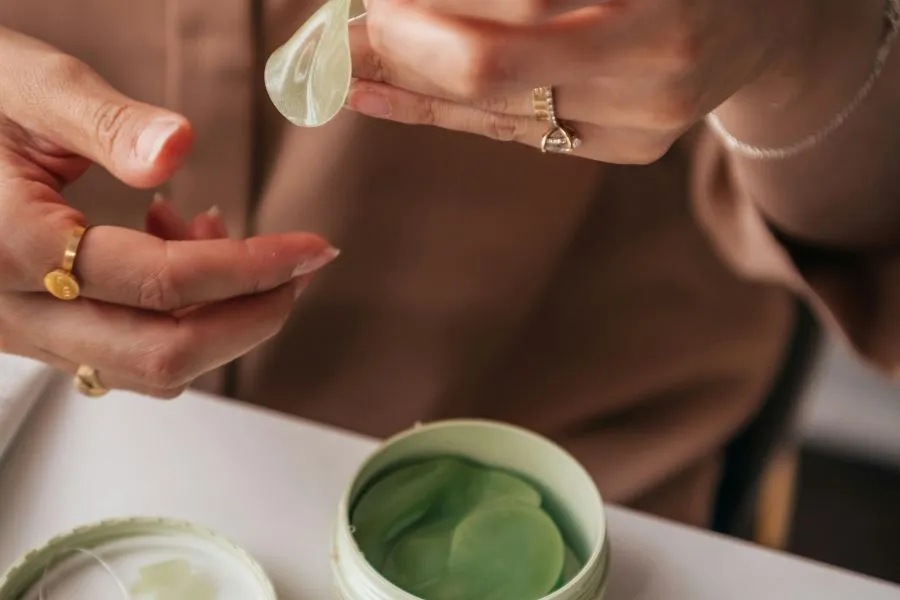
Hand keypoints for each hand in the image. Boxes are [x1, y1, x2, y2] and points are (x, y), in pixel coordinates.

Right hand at [0, 27, 338, 398]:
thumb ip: (102, 120)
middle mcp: (13, 310)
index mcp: (9, 244)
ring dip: (217, 321)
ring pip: (146, 368)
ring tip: (224, 236)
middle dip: (251, 316)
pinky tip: (177, 249)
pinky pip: (123, 354)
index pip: (161, 282)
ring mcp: (22, 331)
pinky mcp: (35, 331)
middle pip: (163, 354)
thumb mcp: (24, 84)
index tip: (311, 248)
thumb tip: (178, 148)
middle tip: (298, 269)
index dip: (250, 268)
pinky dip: (177, 321)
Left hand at [346, 0, 814, 162]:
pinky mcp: (636, 145)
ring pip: (494, 108)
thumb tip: (397, 0)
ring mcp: (651, 112)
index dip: (422, 6)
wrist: (767, 13)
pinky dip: (438, 114)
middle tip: (338, 26)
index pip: (510, 0)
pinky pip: (514, 134)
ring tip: (340, 61)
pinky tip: (377, 98)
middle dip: (398, 40)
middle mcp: (658, 52)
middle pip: (491, 61)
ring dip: (403, 82)